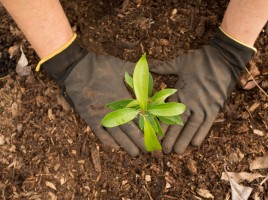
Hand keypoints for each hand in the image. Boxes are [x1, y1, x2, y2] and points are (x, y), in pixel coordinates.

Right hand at [41, 40, 145, 156]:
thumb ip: (138, 71)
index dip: (149, 127)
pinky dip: (107, 141)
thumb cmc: (100, 66)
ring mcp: (102, 116)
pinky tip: (115, 147)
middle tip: (150, 150)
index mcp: (124, 99)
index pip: (140, 117)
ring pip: (117, 135)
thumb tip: (155, 70)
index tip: (157, 135)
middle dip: (141, 140)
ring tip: (135, 153)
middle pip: (131, 129)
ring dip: (127, 145)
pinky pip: (100, 133)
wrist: (75, 68)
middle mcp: (115, 110)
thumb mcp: (122, 65)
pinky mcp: (90, 118)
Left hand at [150, 28, 255, 153]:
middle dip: (170, 139)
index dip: (160, 127)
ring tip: (177, 151)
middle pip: (177, 125)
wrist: (223, 58)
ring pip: (191, 129)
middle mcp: (189, 103)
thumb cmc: (199, 60)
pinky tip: (194, 144)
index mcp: (178, 93)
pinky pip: (206, 125)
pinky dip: (200, 135)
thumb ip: (163, 67)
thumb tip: (150, 64)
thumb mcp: (179, 62)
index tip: (154, 137)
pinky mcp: (214, 108)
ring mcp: (203, 107)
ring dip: (183, 141)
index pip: (166, 114)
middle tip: (164, 151)